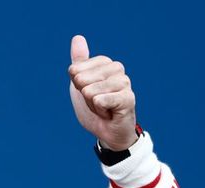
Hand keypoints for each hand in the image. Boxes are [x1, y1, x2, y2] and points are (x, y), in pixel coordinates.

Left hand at [67, 35, 137, 150]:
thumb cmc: (95, 108)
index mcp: (105, 63)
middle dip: (85, 97)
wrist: (108, 133)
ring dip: (92, 106)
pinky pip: (100, 100)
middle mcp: (117, 68)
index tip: (90, 94)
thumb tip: (77, 37)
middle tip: (97, 103)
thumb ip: (79, 62)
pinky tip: (109, 113)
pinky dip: (99, 111)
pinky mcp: (128, 98)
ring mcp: (124, 82)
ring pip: (90, 92)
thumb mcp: (81, 83)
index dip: (78, 87)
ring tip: (103, 109)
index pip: (76, 70)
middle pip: (81, 80)